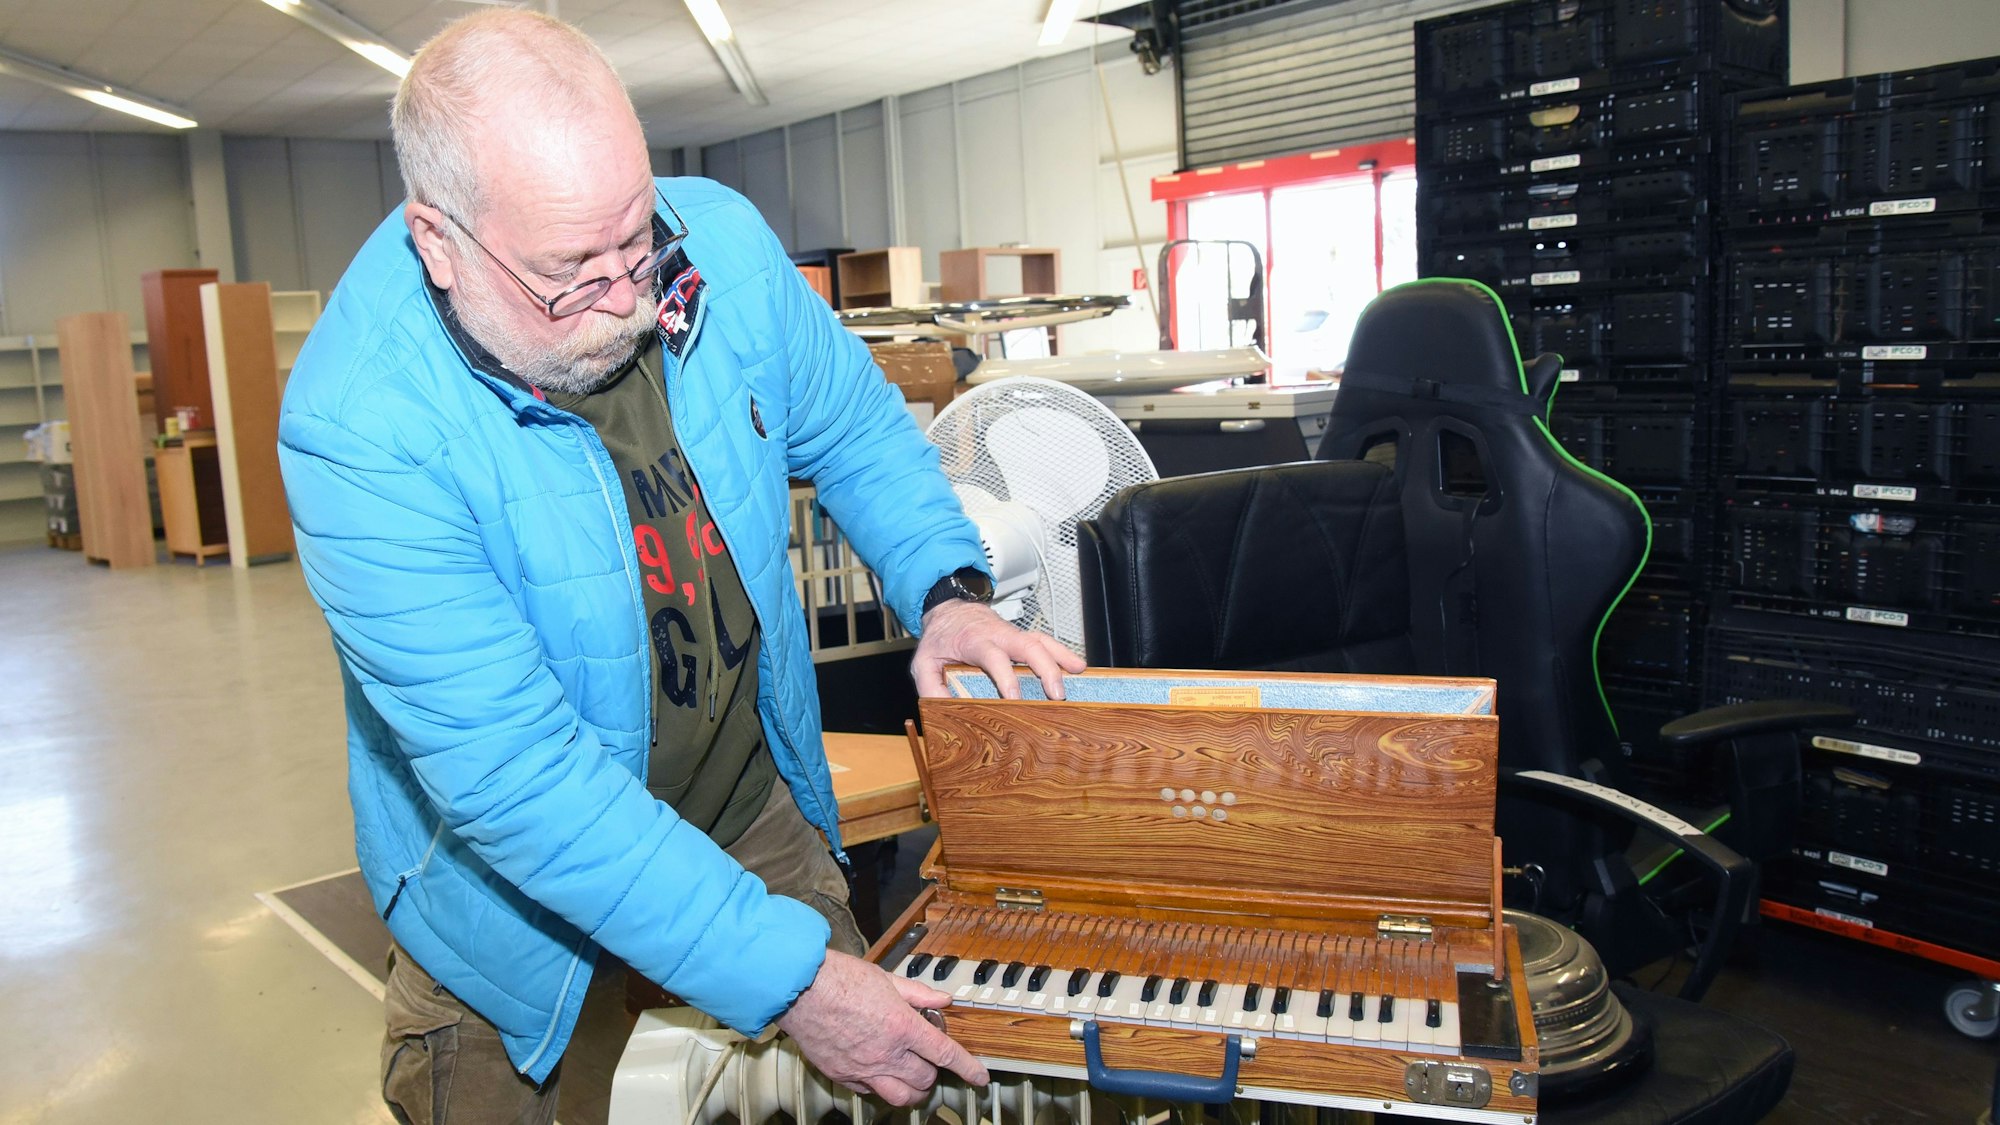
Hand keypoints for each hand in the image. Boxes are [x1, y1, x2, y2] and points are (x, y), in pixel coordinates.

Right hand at [775, 950, 988, 1104]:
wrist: (798, 987)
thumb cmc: (839, 978)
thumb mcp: (887, 978)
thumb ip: (918, 993)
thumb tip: (943, 1000)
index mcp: (901, 1026)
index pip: (945, 1055)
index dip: (968, 1069)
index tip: (979, 1077)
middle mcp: (886, 1053)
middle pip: (925, 1079)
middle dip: (933, 1072)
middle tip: (929, 1059)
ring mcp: (863, 1068)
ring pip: (900, 1096)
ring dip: (912, 1090)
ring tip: (912, 1078)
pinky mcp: (842, 1075)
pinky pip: (870, 1092)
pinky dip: (881, 1086)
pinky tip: (879, 1072)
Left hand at [911, 600, 1085, 699]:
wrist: (949, 610)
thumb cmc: (941, 638)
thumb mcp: (924, 660)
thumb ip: (929, 685)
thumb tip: (939, 709)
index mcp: (975, 640)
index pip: (993, 657)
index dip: (1005, 677)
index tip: (1015, 698)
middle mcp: (999, 635)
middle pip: (1027, 646)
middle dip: (1045, 668)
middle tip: (1056, 694)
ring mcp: (1013, 635)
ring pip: (1041, 640)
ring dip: (1060, 657)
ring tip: (1077, 674)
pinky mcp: (1021, 638)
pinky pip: (1045, 641)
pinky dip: (1062, 652)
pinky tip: (1077, 666)